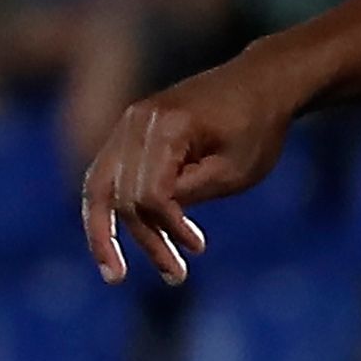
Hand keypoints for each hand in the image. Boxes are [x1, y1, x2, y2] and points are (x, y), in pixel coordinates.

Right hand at [82, 58, 299, 283]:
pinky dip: (113, 209)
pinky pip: (107, 175)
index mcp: (166, 126)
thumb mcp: (235, 170)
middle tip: (175, 277)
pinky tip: (125, 238)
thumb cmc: (257, 128)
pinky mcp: (130, 131)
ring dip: (107, 232)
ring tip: (117, 274)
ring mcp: (128, 123)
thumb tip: (151, 219)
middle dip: (143, 240)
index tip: (197, 245)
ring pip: (100, 187)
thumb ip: (190, 193)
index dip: (168, 227)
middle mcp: (136, 122)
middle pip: (118, 195)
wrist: (261, 83)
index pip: (149, 194)